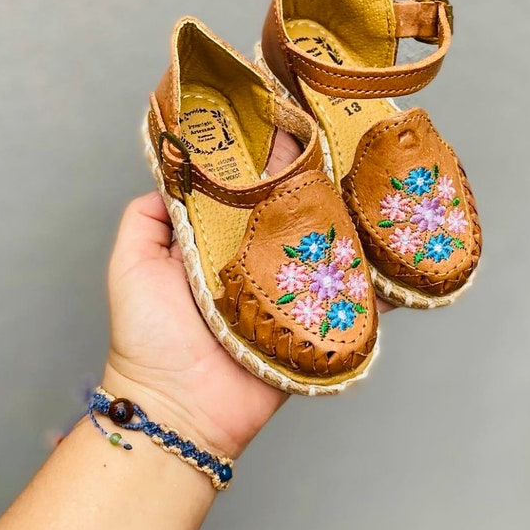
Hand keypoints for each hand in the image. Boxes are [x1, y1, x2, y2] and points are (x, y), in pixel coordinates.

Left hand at [102, 132, 391, 459]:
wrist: (177, 408)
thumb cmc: (147, 337)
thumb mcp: (130, 265)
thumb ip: (145, 218)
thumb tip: (173, 173)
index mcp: (218, 243)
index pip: (248, 192)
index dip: (266, 161)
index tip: (288, 121)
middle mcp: (256, 263)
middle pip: (293, 215)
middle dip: (316, 182)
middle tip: (345, 143)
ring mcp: (288, 294)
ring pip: (327, 250)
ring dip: (351, 222)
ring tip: (377, 186)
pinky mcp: (311, 327)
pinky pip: (350, 301)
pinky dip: (378, 283)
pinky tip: (399, 253)